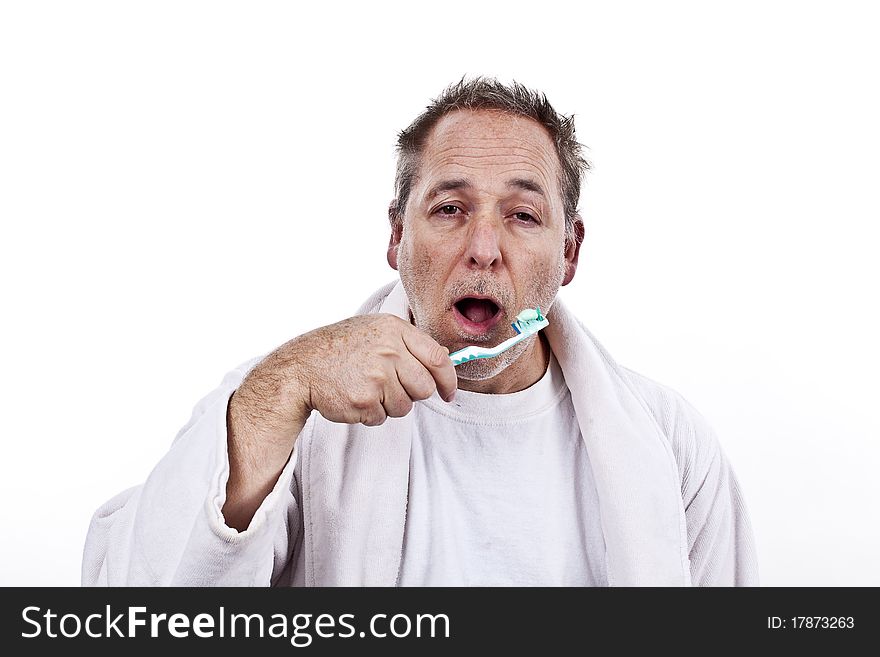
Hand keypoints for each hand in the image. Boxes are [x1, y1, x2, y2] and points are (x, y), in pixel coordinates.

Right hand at [223, 313, 456, 528]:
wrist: (301, 367)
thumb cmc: (339, 349)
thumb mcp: (375, 331)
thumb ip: (408, 344)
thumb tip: (445, 361)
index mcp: (394, 330)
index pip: (438, 358)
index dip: (448, 380)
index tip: (448, 391)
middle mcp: (389, 350)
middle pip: (424, 387)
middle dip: (412, 394)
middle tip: (389, 388)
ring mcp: (377, 376)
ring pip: (405, 407)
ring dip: (388, 405)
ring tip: (366, 389)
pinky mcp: (364, 400)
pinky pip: (382, 418)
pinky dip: (370, 414)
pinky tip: (353, 397)